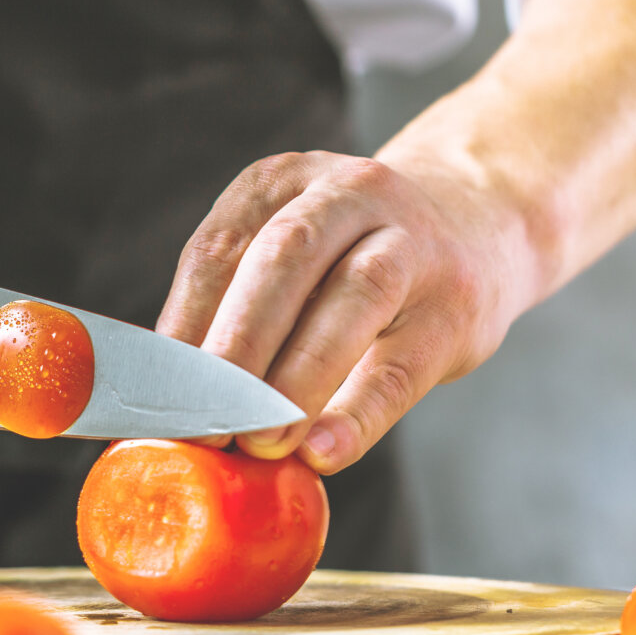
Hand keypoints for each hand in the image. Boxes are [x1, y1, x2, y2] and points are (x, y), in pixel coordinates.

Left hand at [157, 151, 537, 474]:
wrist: (477, 228)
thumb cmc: (348, 261)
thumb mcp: (289, 254)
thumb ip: (233, 309)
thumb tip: (171, 402)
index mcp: (282, 182)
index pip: (220, 249)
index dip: (184, 324)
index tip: (158, 394)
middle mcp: (348, 194)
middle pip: (284, 259)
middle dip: (236, 344)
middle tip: (204, 421)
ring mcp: (411, 243)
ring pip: (353, 298)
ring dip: (296, 378)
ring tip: (260, 442)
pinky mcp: (454, 307)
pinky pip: (402, 366)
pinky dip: (358, 415)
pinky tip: (323, 452)